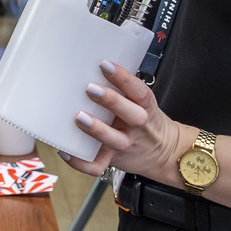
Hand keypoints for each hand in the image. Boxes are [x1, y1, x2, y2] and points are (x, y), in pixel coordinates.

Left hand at [57, 60, 186, 181]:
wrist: (165, 153)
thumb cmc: (146, 121)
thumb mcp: (142, 103)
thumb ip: (124, 90)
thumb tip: (92, 66)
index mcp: (145, 107)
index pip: (139, 91)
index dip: (123, 78)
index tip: (105, 65)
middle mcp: (137, 126)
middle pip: (131, 114)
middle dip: (111, 101)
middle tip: (90, 88)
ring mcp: (125, 144)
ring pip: (114, 140)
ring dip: (97, 129)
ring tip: (80, 117)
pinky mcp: (113, 160)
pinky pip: (97, 166)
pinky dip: (80, 162)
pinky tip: (65, 151)